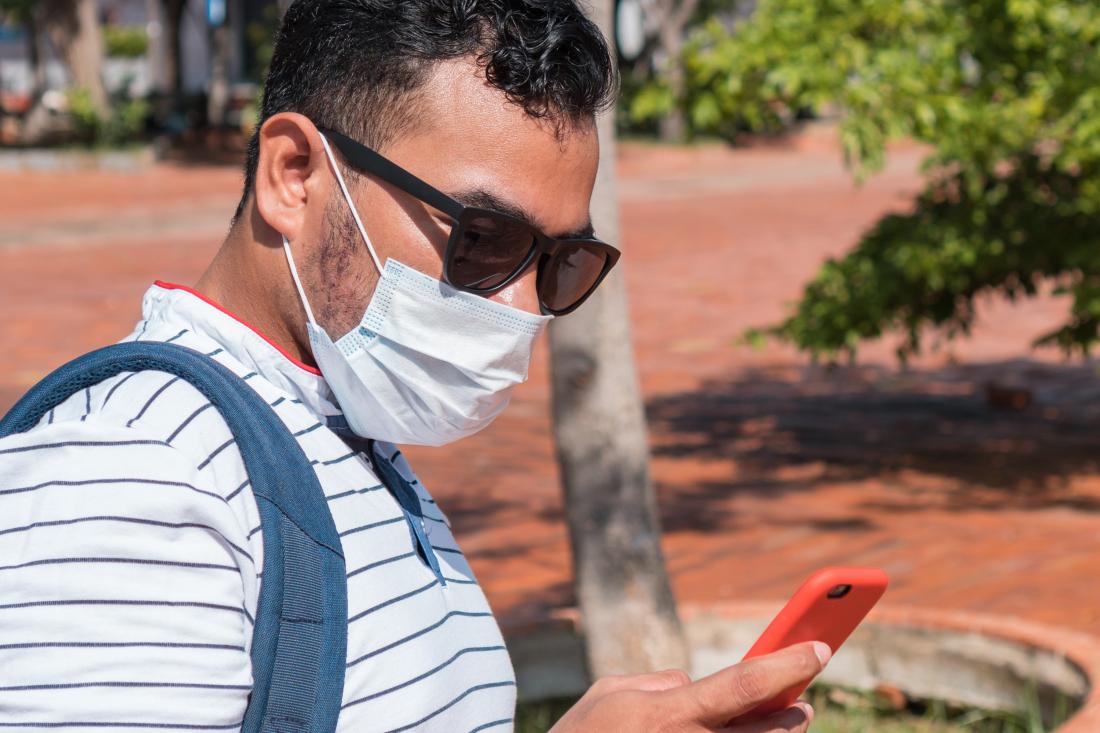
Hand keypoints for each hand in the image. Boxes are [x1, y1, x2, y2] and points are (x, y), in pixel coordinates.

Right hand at [547, 641, 829, 732]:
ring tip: (785, 721)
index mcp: (667, 715)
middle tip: (802, 700)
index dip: (788, 663)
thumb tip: (692, 685)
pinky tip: (743, 731)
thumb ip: (658, 682)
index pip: (744, 684)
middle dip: (791, 713)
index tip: (819, 648)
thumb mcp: (609, 694)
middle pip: (767, 731)